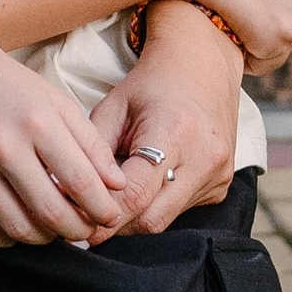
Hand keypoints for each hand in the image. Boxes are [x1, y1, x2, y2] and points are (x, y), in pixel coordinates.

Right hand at [0, 18, 141, 249]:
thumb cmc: (14, 89)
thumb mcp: (59, 104)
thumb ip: (92, 145)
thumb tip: (118, 186)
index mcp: (36, 123)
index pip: (80, 182)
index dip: (103, 208)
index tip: (111, 215)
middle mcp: (2, 146)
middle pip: (50, 213)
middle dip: (79, 230)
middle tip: (87, 227)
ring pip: (18, 229)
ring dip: (46, 238)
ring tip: (57, 226)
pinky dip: (9, 240)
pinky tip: (22, 224)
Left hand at [90, 1, 244, 237]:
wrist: (203, 67)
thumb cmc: (151, 85)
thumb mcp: (113, 108)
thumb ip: (92, 154)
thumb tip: (67, 196)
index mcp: (174, 131)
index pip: (135, 193)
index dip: (104, 215)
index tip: (78, 224)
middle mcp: (203, 157)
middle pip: (151, 218)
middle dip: (116, 224)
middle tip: (87, 219)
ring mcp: (218, 175)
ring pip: (165, 220)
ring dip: (134, 216)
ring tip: (115, 196)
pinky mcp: (223, 186)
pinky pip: (180, 212)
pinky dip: (155, 207)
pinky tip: (145, 187)